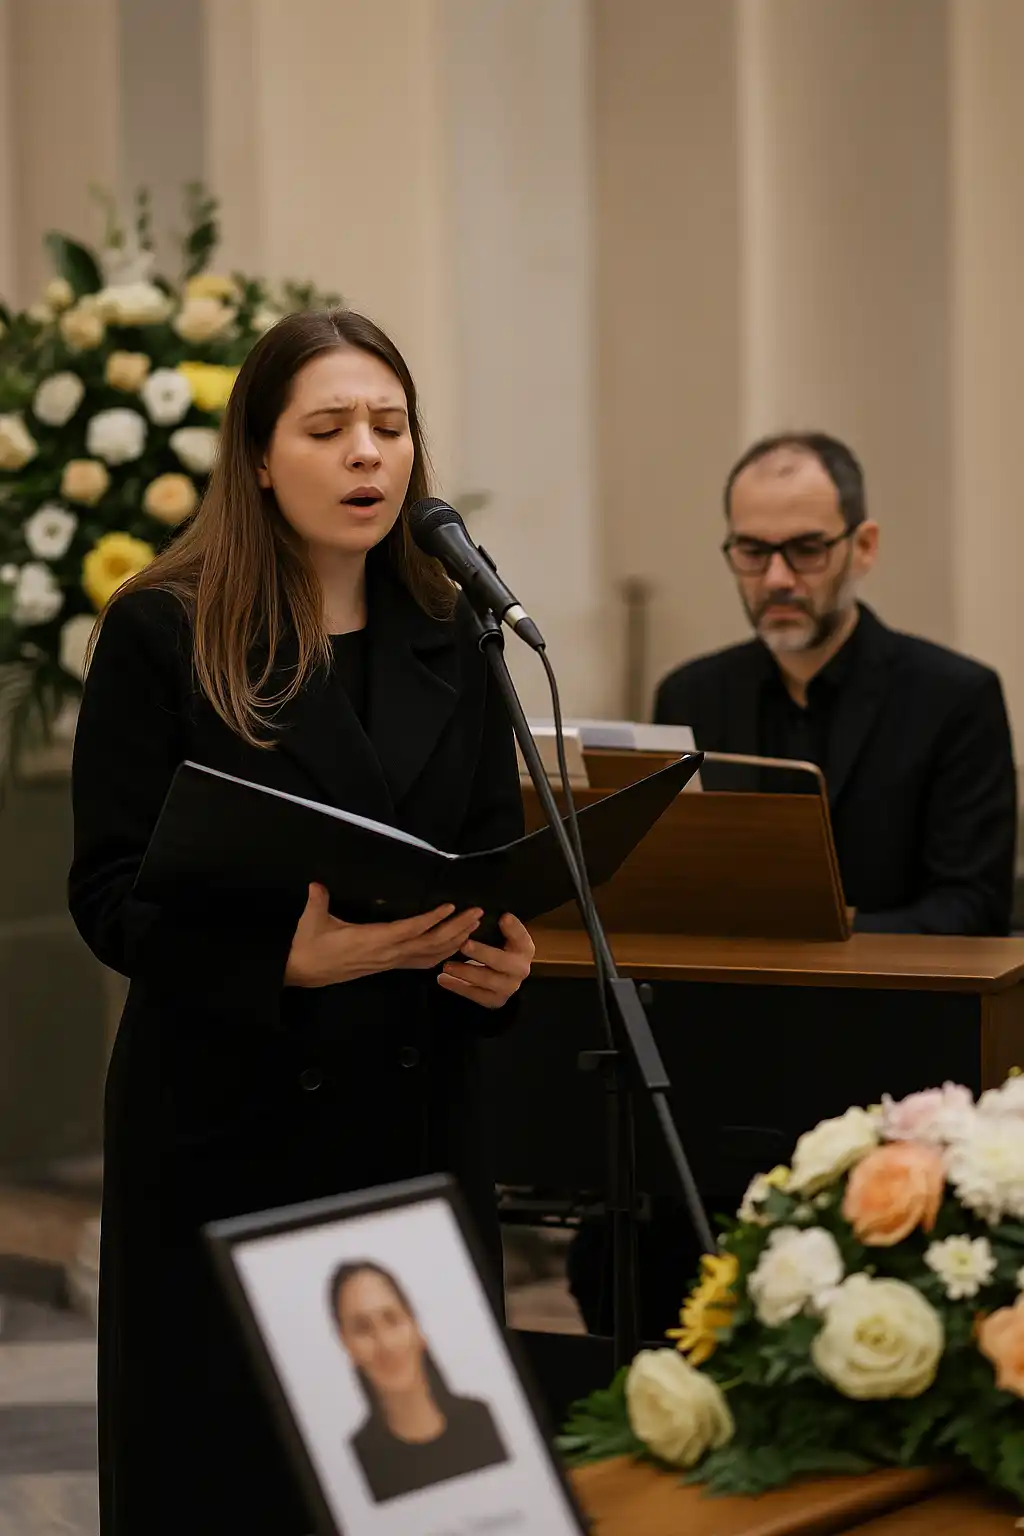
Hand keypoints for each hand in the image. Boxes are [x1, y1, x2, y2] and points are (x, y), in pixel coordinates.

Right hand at [285, 884, 483, 988]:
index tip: (451, 907)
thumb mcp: (311, 921)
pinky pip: (420, 963)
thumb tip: (317, 884)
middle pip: (428, 944)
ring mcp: (388, 962)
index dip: (431, 920)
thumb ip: (318, 901)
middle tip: (477, 913)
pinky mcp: (387, 966)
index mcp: (371, 940)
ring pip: (429, 955)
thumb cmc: (308, 945)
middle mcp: (386, 954)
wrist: (300, 972)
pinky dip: (441, 955)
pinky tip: (454, 948)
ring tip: (474, 926)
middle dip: (456, 929)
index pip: (408, 930)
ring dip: (453, 941)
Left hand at [436, 912, 533, 1009]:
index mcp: (525, 949)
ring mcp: (509, 987)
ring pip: (487, 980)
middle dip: (482, 953)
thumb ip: (498, 926)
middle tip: (463, 944)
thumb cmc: (498, 949)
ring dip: (465, 972)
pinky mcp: (496, 1000)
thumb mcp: (500, 935)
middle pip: (502, 961)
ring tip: (446, 965)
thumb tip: (489, 914)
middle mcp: (521, 969)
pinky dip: (458, 987)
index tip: (503, 917)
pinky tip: (442, 979)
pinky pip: (476, 995)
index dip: (514, 928)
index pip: (522, 937)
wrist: (502, 977)